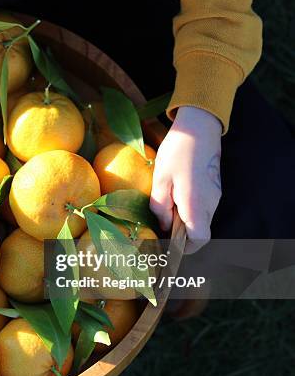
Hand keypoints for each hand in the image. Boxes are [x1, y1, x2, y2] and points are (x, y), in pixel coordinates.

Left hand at [150, 106, 221, 253]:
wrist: (199, 126)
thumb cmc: (177, 151)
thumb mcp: (160, 179)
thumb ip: (160, 206)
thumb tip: (163, 224)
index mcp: (196, 204)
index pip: (199, 239)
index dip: (185, 248)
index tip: (170, 246)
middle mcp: (210, 203)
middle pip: (200, 231)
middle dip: (181, 234)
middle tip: (161, 227)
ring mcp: (215, 195)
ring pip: (201, 218)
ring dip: (184, 219)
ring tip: (165, 208)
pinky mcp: (214, 186)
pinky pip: (202, 206)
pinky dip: (189, 208)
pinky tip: (174, 195)